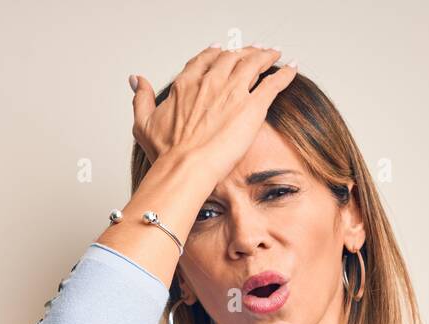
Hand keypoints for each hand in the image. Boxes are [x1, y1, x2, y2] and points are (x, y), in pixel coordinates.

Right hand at [130, 45, 296, 178]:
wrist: (185, 167)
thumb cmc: (167, 152)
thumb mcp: (144, 122)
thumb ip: (141, 97)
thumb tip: (136, 80)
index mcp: (187, 84)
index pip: (205, 60)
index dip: (214, 54)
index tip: (220, 51)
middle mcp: (212, 82)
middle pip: (232, 57)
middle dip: (243, 52)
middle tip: (252, 52)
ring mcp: (234, 91)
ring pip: (254, 62)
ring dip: (266, 55)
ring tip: (273, 54)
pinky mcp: (253, 106)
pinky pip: (274, 82)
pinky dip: (285, 73)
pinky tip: (291, 68)